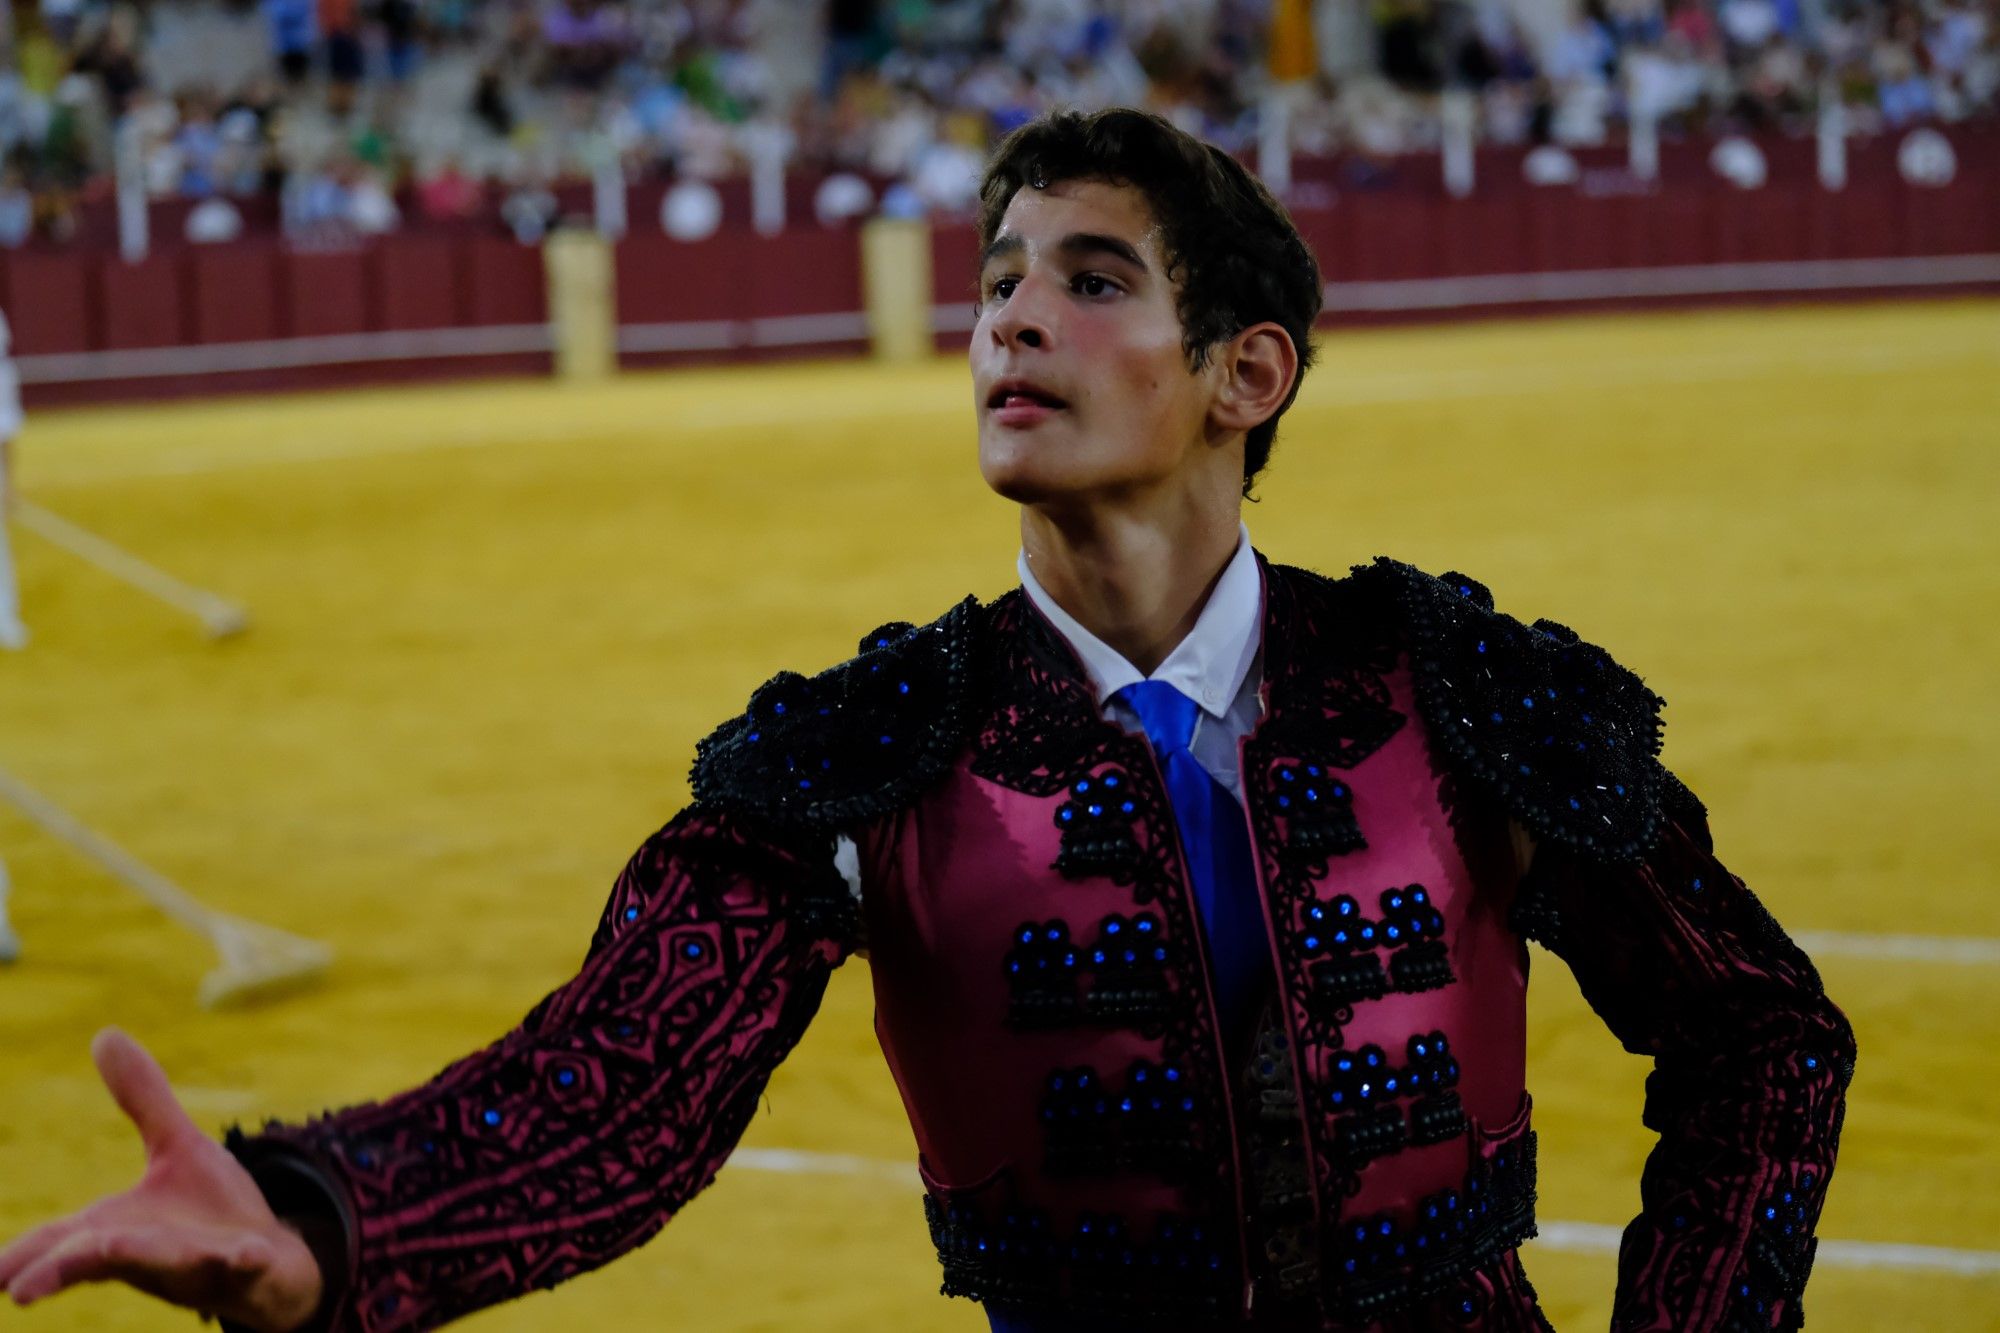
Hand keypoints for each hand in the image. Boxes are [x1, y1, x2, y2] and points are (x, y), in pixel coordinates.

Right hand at [0, 1029, 324, 1331]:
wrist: (272, 1262)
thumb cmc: (207, 1212)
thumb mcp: (175, 1147)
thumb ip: (142, 1099)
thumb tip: (105, 1034)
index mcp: (122, 1229)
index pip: (63, 1241)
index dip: (25, 1254)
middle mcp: (152, 1251)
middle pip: (99, 1257)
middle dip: (62, 1268)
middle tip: (20, 1287)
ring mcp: (200, 1262)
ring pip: (166, 1263)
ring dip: (140, 1257)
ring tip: (109, 1249)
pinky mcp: (248, 1266)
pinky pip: (245, 1266)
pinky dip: (243, 1260)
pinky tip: (247, 1252)